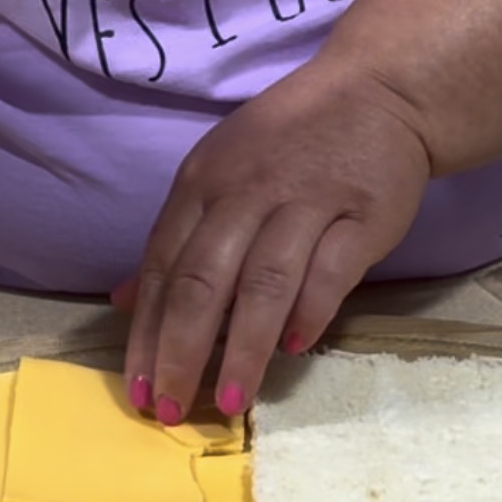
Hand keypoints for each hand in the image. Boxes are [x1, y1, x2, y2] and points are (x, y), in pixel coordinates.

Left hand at [118, 59, 431, 423]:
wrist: (379, 91)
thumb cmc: (291, 144)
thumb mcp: (218, 175)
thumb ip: (176, 241)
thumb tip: (122, 303)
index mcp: (202, 185)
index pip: (162, 270)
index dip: (146, 335)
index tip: (138, 390)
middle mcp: (246, 192)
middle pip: (203, 282)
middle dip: (181, 351)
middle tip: (173, 410)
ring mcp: (305, 201)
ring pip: (264, 283)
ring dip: (244, 347)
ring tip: (230, 400)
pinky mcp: (361, 214)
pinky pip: (329, 270)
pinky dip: (309, 310)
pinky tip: (295, 348)